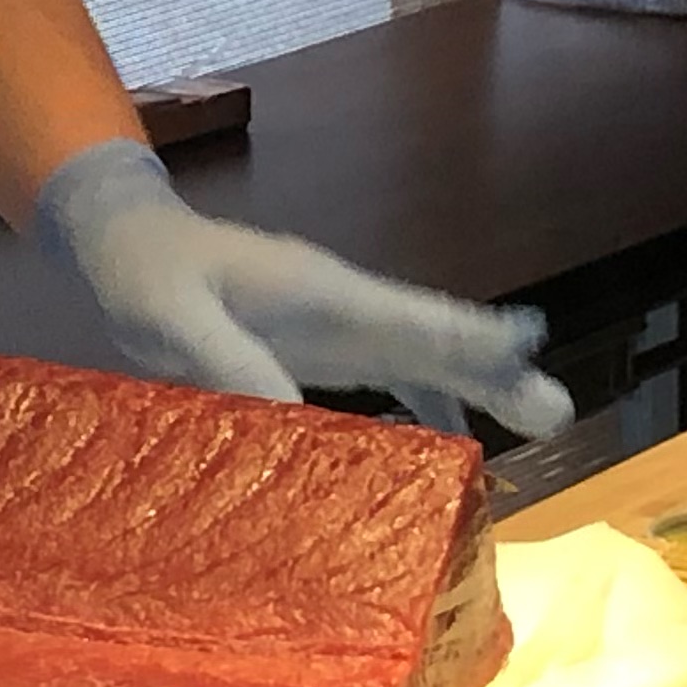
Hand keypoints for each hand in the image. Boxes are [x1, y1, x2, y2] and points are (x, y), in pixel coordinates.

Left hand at [35, 139, 572, 438]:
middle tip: (557, 411)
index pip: (404, 312)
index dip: (463, 332)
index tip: (525, 349)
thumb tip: (292, 417)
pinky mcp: (319, 351)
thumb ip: (226, 359)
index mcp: (315, 288)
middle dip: (493, 372)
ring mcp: (335, 328)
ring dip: (476, 390)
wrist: (129, 246)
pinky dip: (428, 401)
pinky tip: (456, 439)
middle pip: (432, 339)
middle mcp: (341, 307)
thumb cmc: (148, 274)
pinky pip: (388, 376)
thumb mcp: (171, 317)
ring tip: (539, 426)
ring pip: (422, 359)